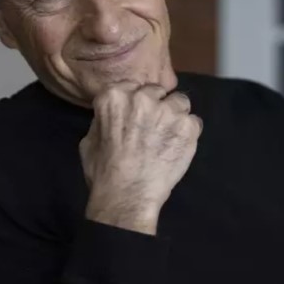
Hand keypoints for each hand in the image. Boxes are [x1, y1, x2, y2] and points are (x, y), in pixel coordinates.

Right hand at [79, 81, 202, 234]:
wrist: (127, 196)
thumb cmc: (103, 172)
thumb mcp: (90, 139)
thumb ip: (104, 119)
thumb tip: (113, 115)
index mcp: (114, 96)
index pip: (133, 87)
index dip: (137, 102)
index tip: (136, 117)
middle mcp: (142, 97)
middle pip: (158, 91)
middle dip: (156, 106)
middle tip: (153, 129)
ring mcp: (168, 111)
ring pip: (179, 102)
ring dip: (175, 116)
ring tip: (168, 137)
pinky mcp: (188, 127)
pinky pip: (194, 122)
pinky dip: (188, 134)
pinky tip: (178, 147)